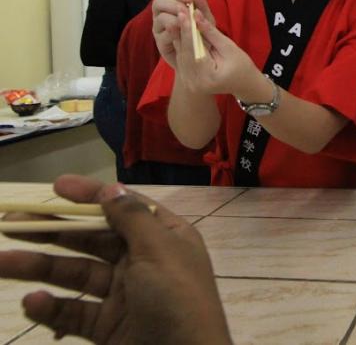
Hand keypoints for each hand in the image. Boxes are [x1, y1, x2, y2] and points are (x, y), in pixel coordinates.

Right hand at [0, 175, 231, 344]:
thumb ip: (131, 219)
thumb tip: (110, 189)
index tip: (56, 186)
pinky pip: (74, 314)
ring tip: (1, 262)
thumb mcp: (159, 252)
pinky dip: (52, 309)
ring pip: (77, 276)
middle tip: (13, 222)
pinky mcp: (109, 329)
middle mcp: (145, 262)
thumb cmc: (177, 301)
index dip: (92, 195)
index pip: (125, 207)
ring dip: (39, 268)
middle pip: (94, 239)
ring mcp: (126, 297)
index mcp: (166, 238)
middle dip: (55, 230)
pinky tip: (30, 303)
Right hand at [152, 0, 215, 68]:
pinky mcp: (160, 43)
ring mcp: (159, 29)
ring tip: (186, 24)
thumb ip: (202, 6)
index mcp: (173, 7)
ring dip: (174, 19)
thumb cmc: (202, 35)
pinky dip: (174, 34)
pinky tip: (183, 35)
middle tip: (186, 11)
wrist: (201, 58)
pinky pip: (163, 36)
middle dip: (173, 5)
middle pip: (159, 3)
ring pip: (160, 18)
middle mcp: (162, 15)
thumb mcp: (205, 20)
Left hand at [173, 0, 259, 98]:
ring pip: (180, 54)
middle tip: (179, 10)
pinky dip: (182, 44)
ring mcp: (189, 82)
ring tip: (179, 16)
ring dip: (179, 35)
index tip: (183, 11)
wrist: (244, 84)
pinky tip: (180, 30)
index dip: (187, 29)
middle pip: (184, 51)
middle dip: (181, 29)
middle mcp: (194, 82)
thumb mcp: (229, 47)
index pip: (193, 49)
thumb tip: (196, 15)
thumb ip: (211, 32)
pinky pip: (181, 58)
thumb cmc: (242, 66)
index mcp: (207, 77)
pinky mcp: (187, 79)